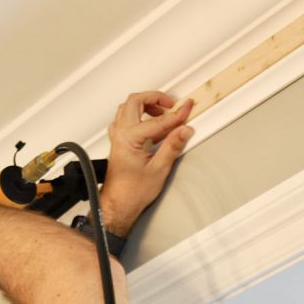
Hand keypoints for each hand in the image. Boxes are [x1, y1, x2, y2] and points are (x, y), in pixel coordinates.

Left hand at [100, 91, 194, 235]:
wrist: (118, 205)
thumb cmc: (132, 192)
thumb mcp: (159, 169)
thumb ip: (172, 146)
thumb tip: (183, 130)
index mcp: (128, 139)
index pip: (157, 120)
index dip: (175, 115)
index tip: (186, 110)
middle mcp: (120, 134)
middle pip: (134, 101)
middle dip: (155, 98)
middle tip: (171, 104)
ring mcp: (117, 138)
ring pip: (128, 108)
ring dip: (145, 105)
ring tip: (163, 112)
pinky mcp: (119, 143)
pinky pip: (125, 120)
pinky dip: (139, 116)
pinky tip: (150, 125)